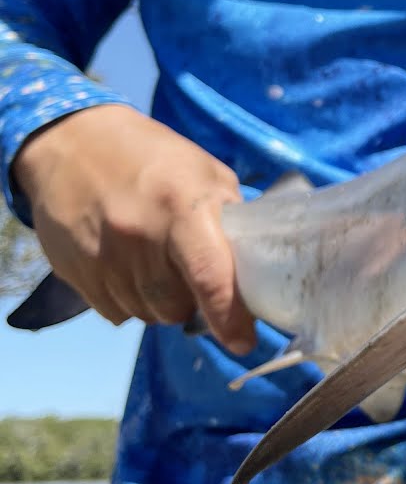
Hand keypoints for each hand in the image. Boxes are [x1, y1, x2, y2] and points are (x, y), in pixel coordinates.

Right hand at [14, 105, 255, 352]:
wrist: (72, 141)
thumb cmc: (153, 156)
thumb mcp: (206, 174)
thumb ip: (230, 220)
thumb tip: (254, 267)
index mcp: (181, 208)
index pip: (209, 278)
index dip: (229, 319)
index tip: (242, 342)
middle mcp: (138, 236)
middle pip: (176, 307)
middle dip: (193, 304)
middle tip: (194, 276)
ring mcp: (100, 256)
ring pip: (145, 313)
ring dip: (161, 303)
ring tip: (160, 265)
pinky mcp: (72, 270)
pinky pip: (114, 311)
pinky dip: (130, 301)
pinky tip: (130, 268)